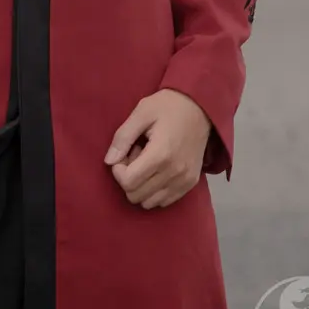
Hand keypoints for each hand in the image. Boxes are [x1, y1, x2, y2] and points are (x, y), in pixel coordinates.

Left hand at [104, 89, 211, 209]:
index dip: (118, 171)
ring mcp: (184, 180)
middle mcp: (174, 172)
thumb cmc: (168, 106)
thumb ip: (122, 138)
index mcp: (160, 154)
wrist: (200, 107)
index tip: (124, 153)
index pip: (128, 182)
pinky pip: (164, 201)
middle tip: (135, 155)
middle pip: (136, 195)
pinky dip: (154, 190)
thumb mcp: (141, 113)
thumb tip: (109, 161)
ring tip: (146, 162)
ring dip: (142, 185)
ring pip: (149, 202)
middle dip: (128, 178)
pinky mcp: (190, 183)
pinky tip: (158, 168)